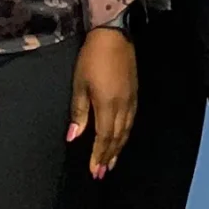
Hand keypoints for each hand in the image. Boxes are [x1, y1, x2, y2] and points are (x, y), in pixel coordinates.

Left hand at [68, 27, 138, 176]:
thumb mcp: (79, 84)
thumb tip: (73, 137)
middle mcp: (123, 107)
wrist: (114, 36)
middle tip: (102, 173)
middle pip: (117, 137)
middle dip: (109, 156)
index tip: (95, 171)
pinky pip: (131, 121)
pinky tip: (122, 138)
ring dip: (118, 148)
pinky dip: (126, 134)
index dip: (99, 155)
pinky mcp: (135, 94)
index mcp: (108, 106)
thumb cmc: (92, 59)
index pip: (104, 137)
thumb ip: (79, 112)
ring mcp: (132, 100)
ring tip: (112, 162)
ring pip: (126, 131)